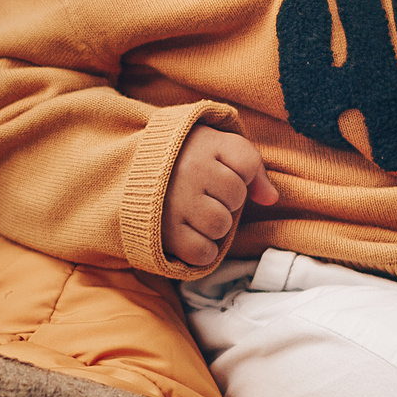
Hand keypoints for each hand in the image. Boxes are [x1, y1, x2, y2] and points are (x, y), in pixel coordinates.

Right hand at [164, 124, 278, 270]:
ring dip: (216, 225)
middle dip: (227, 199)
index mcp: (203, 142)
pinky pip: (203, 253)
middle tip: (205, 195)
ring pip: (221, 224)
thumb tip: (271, 198)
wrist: (125, 173)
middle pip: (236, 196)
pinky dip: (203, 250)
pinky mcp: (164, 233)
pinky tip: (192, 235)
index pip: (247, 163)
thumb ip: (250, 164)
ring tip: (197, 214)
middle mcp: (189, 170)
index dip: (242, 174)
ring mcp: (175, 202)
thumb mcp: (216, 146)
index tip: (221, 172)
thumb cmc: (182, 160)